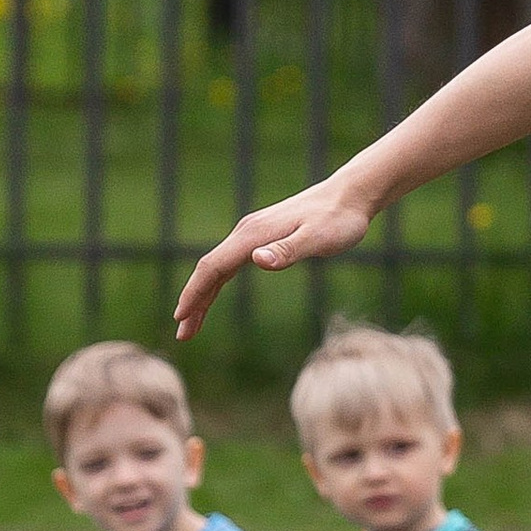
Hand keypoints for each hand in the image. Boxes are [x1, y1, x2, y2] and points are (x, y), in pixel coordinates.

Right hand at [175, 167, 377, 338]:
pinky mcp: (261, 238)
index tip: (180, 318)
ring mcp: (252, 235)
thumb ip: (288, 250)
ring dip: (202, 295)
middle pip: (209, 269)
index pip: (213, 267)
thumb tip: (256, 260)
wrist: (349, 196)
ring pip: (217, 268)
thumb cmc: (339, 220)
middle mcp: (246, 232)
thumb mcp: (319, 239)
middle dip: (193, 301)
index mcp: (253, 235)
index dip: (195, 293)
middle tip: (182, 334)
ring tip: (191, 324)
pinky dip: (217, 282)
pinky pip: (230, 263)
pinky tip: (213, 296)